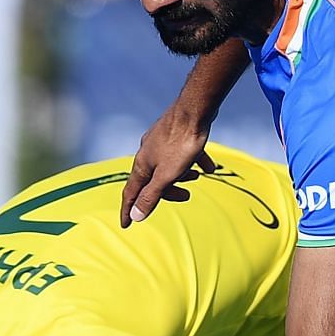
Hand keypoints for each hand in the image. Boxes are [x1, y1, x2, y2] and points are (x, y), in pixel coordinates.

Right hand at [120, 105, 214, 226]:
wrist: (195, 110)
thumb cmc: (181, 143)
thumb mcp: (167, 176)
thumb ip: (152, 196)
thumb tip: (136, 215)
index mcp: (142, 165)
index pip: (131, 193)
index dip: (128, 210)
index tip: (126, 225)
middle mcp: (147, 153)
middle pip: (153, 181)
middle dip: (169, 191)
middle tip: (186, 196)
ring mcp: (160, 142)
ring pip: (168, 166)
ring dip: (182, 175)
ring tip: (197, 176)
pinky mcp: (174, 134)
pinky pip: (182, 153)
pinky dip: (194, 161)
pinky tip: (208, 165)